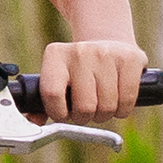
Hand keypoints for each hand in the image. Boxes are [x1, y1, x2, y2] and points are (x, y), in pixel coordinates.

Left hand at [29, 36, 147, 121]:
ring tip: (100, 103)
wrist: (108, 41)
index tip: (64, 114)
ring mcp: (106, 53)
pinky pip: (127, 101)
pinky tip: (118, 100)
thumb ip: (42, 104)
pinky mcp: (130, 59)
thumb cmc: (78, 71)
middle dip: (85, 117)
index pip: (52, 93)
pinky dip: (123, 110)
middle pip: (84, 107)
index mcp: (56, 55)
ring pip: (107, 107)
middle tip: (85, 110)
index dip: (59, 113)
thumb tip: (33, 121)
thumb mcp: (57, 79)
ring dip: (104, 114)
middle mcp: (80, 51)